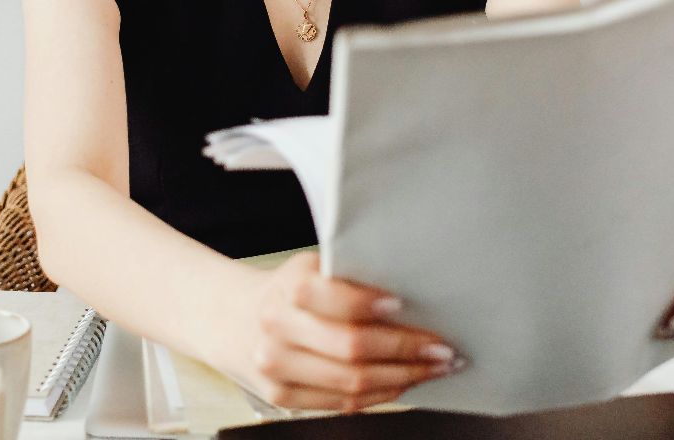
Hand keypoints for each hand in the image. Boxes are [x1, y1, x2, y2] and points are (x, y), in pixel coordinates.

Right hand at [212, 252, 467, 412]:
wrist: (231, 321)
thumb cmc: (285, 292)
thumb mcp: (308, 270)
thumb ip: (348, 279)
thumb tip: (413, 294)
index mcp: (288, 288)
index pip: (335, 299)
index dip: (370, 305)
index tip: (402, 304)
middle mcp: (278, 329)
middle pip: (351, 349)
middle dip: (406, 351)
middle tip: (442, 349)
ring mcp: (277, 368)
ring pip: (352, 383)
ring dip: (403, 379)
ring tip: (433, 369)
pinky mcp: (283, 397)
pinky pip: (343, 404)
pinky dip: (381, 395)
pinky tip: (403, 384)